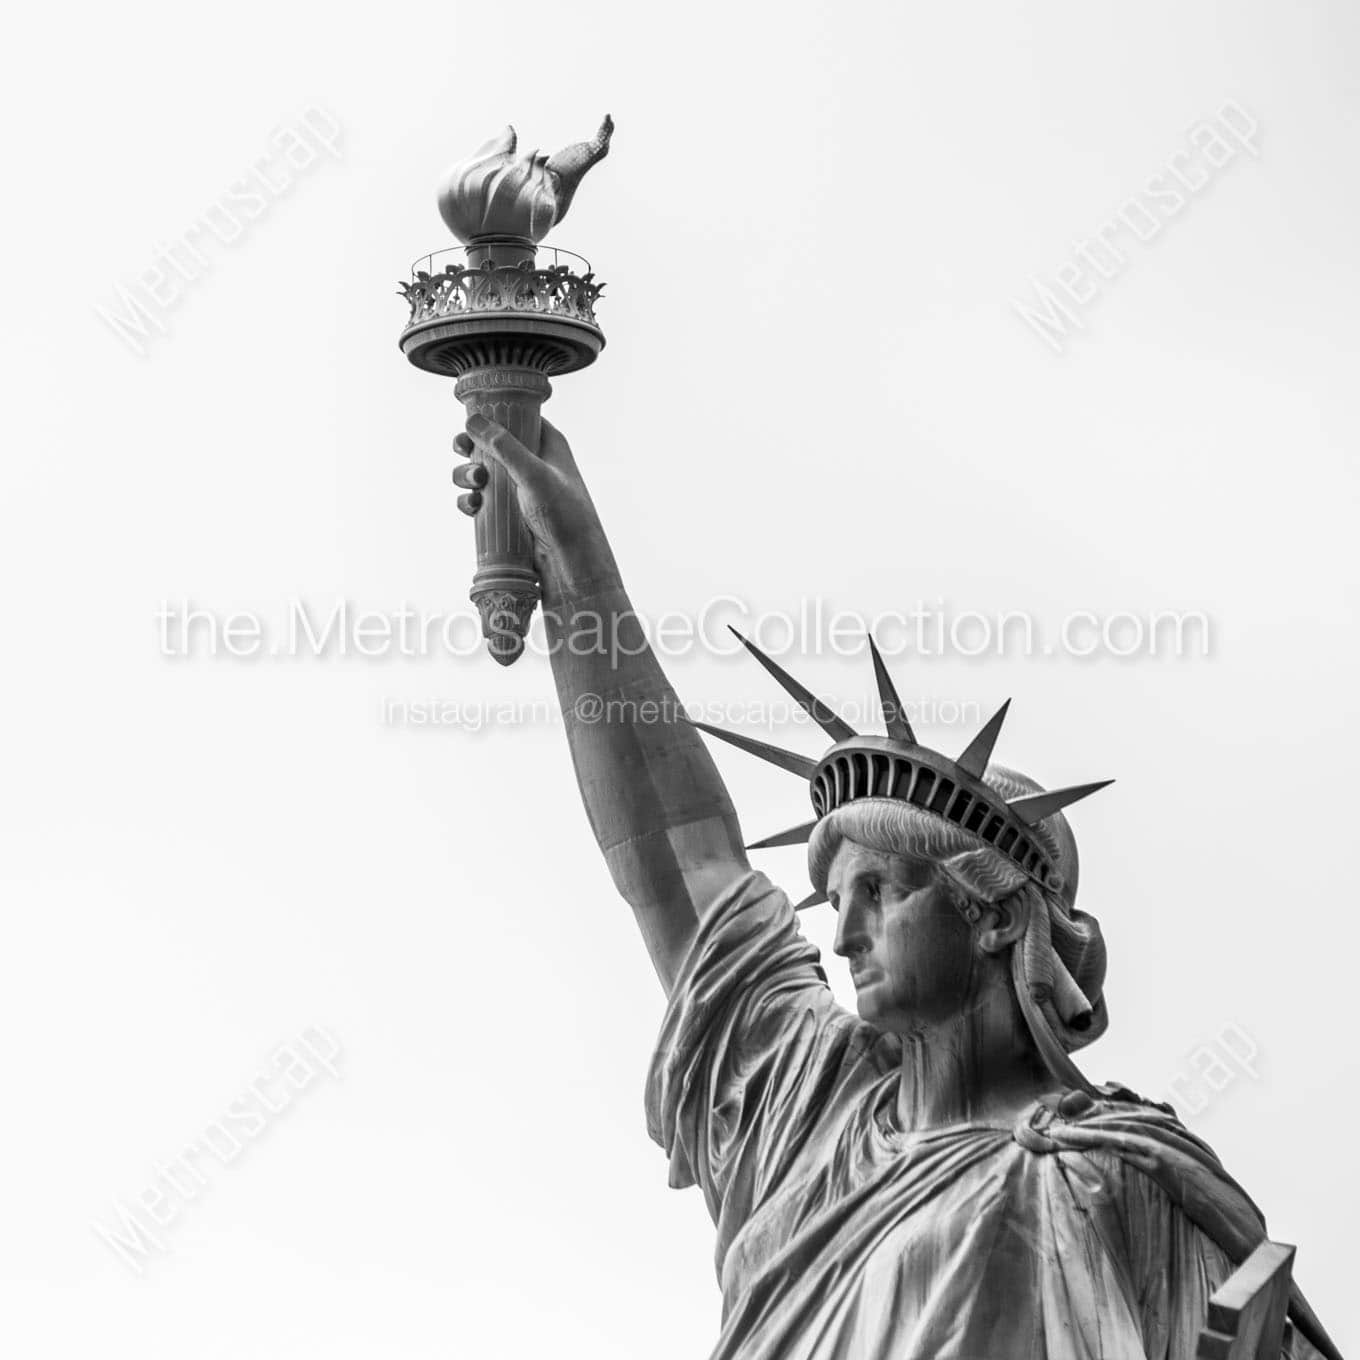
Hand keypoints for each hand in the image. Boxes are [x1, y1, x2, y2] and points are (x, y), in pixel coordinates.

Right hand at [454, 414, 619, 599]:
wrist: (570, 562)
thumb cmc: (564, 514)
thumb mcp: (534, 474)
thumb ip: (504, 447)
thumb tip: (473, 421)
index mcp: (547, 444)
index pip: (517, 417)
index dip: (492, 416)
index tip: (469, 420)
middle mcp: (533, 462)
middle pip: (491, 443)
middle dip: (472, 448)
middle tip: (463, 451)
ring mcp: (519, 488)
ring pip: (481, 472)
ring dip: (468, 476)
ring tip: (475, 485)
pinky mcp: (508, 513)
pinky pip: (481, 500)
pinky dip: (471, 501)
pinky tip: (473, 506)